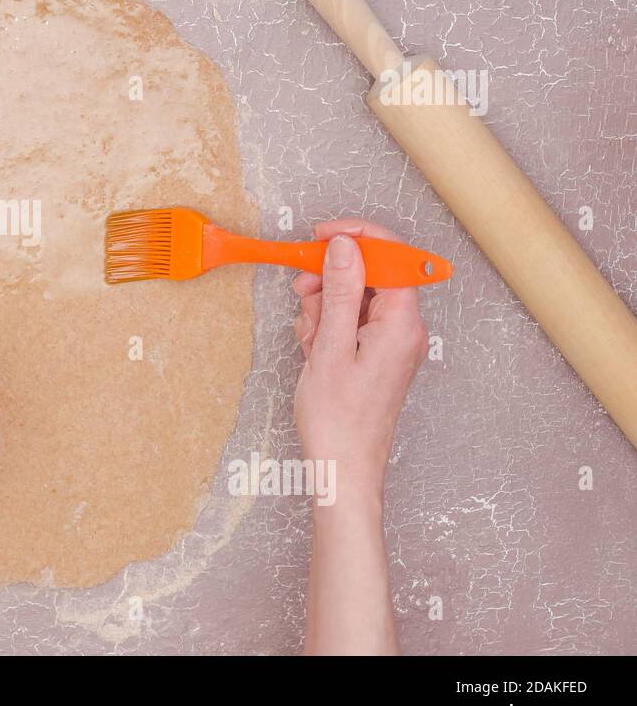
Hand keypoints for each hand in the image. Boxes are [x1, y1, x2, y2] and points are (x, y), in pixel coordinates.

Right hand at [292, 218, 427, 655]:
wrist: (343, 470)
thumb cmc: (338, 420)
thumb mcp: (330, 347)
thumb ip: (340, 292)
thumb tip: (346, 247)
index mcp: (402, 324)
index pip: (391, 256)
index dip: (356, 237)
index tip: (321, 235)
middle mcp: (405, 329)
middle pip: (371, 274)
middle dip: (332, 277)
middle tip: (302, 291)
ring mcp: (392, 342)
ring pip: (357, 297)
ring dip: (325, 305)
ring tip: (308, 335)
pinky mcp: (377, 355)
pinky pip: (353, 321)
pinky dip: (328, 325)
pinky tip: (313, 347)